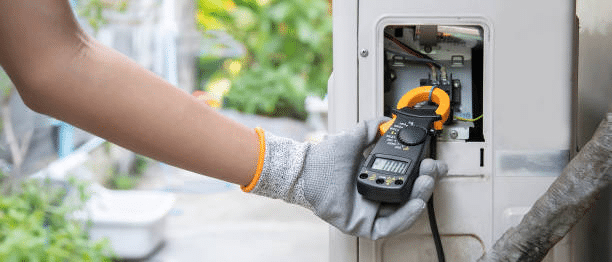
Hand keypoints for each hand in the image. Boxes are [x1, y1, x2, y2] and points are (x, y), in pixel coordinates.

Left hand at [248, 117, 447, 239]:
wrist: (307, 170)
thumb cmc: (325, 159)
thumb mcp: (355, 138)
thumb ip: (372, 128)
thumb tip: (386, 120)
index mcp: (377, 178)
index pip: (408, 180)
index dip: (424, 173)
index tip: (433, 162)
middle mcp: (377, 196)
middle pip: (411, 196)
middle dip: (426, 183)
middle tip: (431, 169)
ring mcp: (371, 212)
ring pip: (404, 212)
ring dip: (420, 198)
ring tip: (425, 183)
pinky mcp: (364, 226)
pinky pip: (390, 227)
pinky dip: (405, 217)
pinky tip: (414, 204)